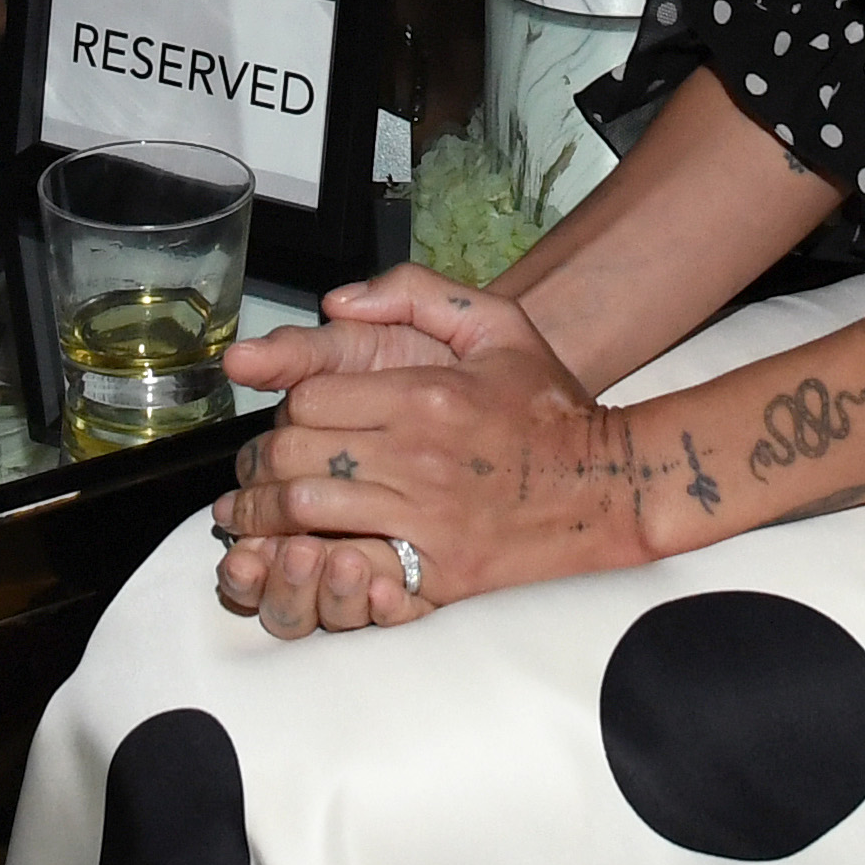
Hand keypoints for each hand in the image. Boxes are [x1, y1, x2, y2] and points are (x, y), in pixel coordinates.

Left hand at [213, 264, 668, 635]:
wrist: (609, 485)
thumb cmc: (549, 406)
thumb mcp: (497, 323)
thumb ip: (413, 293)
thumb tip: (336, 301)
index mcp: (425, 394)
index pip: (308, 400)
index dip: (286, 409)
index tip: (290, 421)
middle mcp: (418, 455)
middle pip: (293, 455)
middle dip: (259, 465)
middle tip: (255, 474)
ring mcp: (427, 518)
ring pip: (307, 512)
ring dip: (269, 515)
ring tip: (259, 517)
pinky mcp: (438, 571)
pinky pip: (350, 568)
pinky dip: (315, 564)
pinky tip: (302, 558)